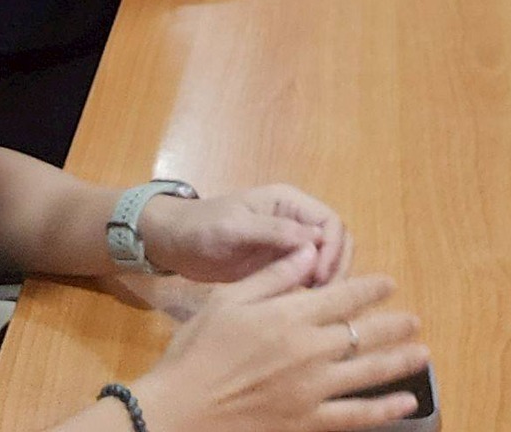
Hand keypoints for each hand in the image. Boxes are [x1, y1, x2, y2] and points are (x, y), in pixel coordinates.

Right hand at [134, 247, 428, 431]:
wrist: (175, 413)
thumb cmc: (196, 353)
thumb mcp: (227, 301)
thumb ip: (272, 276)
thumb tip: (308, 251)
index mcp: (291, 317)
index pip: (344, 296)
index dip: (371, 288)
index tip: (389, 284)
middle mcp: (309, 351)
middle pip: (364, 332)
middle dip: (394, 324)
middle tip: (415, 320)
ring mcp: (311, 390)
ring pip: (368, 372)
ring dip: (399, 362)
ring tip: (421, 354)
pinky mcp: (305, 422)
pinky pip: (354, 415)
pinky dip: (384, 410)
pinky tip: (404, 403)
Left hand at [141, 185, 351, 287]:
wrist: (174, 244)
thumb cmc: (202, 227)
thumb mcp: (236, 227)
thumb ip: (275, 231)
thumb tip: (317, 239)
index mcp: (290, 203)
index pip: (330, 222)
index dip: (332, 249)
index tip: (320, 278)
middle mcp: (296, 221)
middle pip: (335, 241)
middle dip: (336, 266)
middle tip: (323, 296)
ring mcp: (289, 244)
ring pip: (325, 260)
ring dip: (327, 279)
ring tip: (315, 303)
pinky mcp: (279, 265)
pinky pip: (307, 275)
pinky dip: (311, 289)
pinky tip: (303, 307)